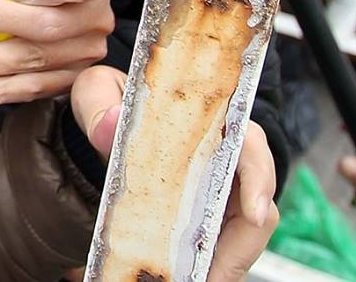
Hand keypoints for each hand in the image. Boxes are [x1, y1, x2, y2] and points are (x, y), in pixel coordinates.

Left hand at [71, 66, 278, 281]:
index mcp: (212, 120)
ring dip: (217, 265)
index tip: (254, 212)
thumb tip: (110, 126)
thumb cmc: (113, 102)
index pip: (250, 145)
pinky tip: (174, 278)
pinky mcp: (207, 221)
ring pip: (239, 237)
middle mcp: (227, 160)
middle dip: (237, 246)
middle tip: (204, 276)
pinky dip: (200, 269)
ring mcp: (221, 194)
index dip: (259, 178)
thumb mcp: (97, 92)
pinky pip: (215, 252)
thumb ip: (99, 104)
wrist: (104, 126)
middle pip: (255, 206)